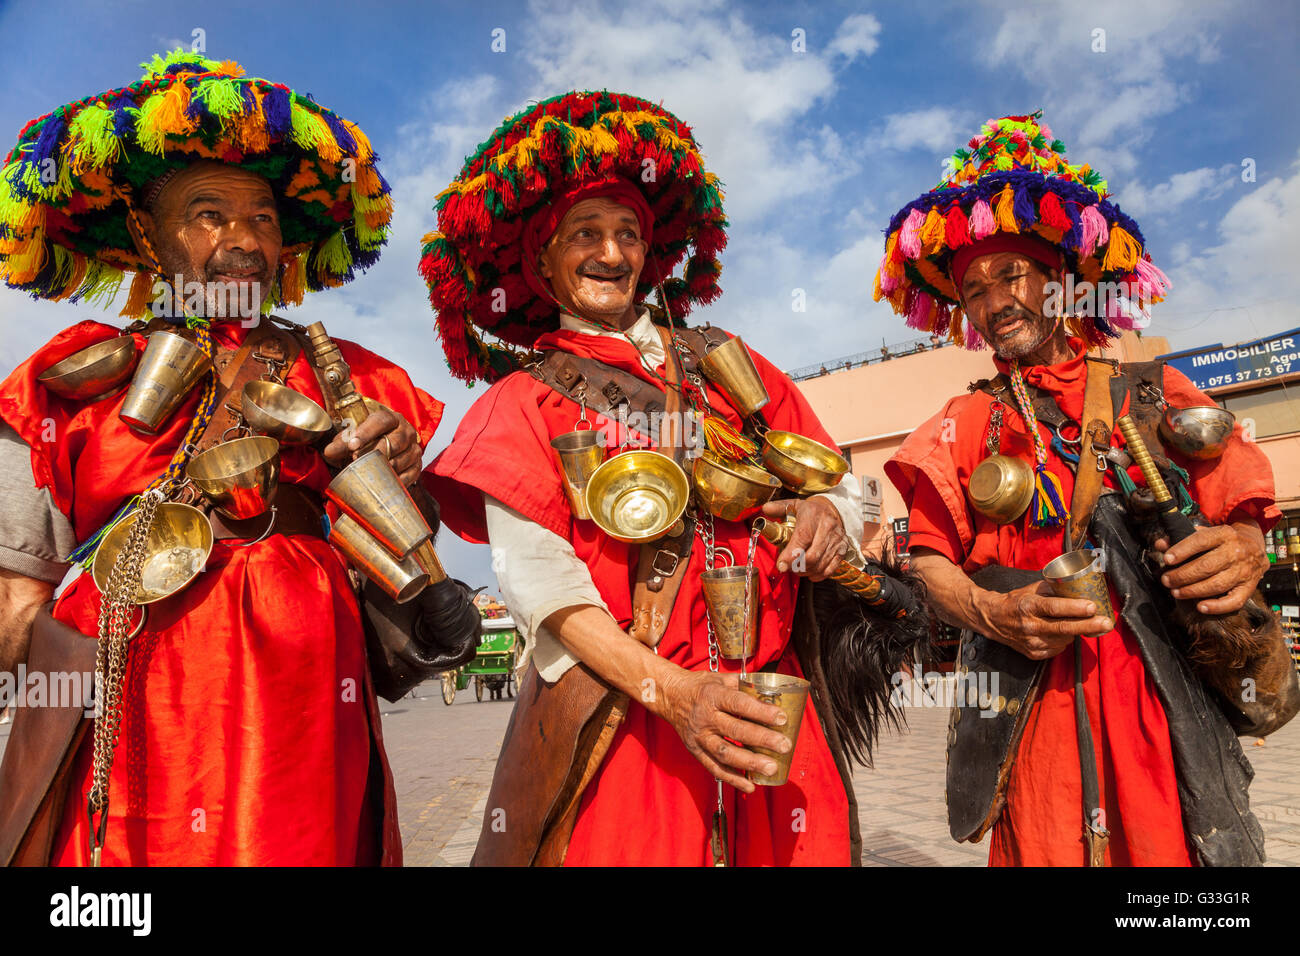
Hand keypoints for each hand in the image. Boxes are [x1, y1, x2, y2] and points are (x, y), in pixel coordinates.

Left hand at [322, 404, 421, 484]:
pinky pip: (410, 474)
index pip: (381, 421)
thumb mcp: (354, 436)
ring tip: (368, 473)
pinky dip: (396, 480)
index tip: (352, 445)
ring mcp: (414, 449)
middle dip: (375, 452)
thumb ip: (341, 442)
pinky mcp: (417, 465)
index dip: (366, 432)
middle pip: (395, 441)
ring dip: (384, 468)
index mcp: (391, 418)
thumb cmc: (369, 439)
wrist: (388, 445)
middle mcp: (406, 431)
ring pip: (402, 459)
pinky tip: (383, 483)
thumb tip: (329, 451)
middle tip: (356, 460)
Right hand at [660, 670, 790, 792]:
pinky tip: (751, 786)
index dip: (762, 712)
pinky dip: (733, 779)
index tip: (782, 718)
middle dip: (763, 739)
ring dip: (750, 763)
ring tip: (771, 768)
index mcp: (713, 695)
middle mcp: (705, 717)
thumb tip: (773, 692)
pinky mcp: (695, 752)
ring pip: (725, 753)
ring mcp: (699, 737)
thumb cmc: (701, 687)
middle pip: (736, 730)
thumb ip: (745, 686)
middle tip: (784, 746)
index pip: (739, 704)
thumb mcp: (721, 678)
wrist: (671, 697)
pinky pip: (715, 769)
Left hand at [759, 496, 848, 580]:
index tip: (781, 565)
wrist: (831, 511)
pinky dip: (819, 575)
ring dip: (806, 571)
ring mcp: (837, 539)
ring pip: (820, 564)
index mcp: (813, 514)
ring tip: (796, 570)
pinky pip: (831, 568)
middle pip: (812, 555)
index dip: (791, 554)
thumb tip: (765, 509)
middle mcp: (828, 526)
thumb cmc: (809, 511)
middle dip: (797, 566)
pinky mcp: (843, 549)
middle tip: (788, 568)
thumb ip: (778, 508)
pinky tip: (810, 573)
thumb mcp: (793, 505)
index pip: (802, 538)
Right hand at [977, 580, 1113, 659]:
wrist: (993, 620)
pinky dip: (1065, 640)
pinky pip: (1058, 648)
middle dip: (1088, 625)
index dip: (1075, 608)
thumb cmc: (1016, 601)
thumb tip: (1080, 590)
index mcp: (1028, 606)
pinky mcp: (1034, 654)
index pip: (1054, 608)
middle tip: (1106, 623)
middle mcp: (1029, 626)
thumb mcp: (1032, 589)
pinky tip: (1062, 632)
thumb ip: (1054, 590)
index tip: (1092, 607)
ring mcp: (1031, 642)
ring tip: (1082, 623)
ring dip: (1077, 631)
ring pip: (1064, 639)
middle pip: (1064, 628)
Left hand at [1154, 522, 1267, 614]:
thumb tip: (1160, 544)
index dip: (1182, 551)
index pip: (1201, 541)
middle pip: (1207, 566)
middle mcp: (1236, 552)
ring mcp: (1244, 571)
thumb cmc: (1223, 542)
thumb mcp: (1206, 533)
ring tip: (1176, 592)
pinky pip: (1234, 601)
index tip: (1167, 559)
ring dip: (1193, 591)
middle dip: (1182, 575)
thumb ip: (1182, 538)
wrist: (1256, 546)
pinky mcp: (1249, 587)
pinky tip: (1201, 607)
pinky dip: (1217, 607)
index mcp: (1224, 534)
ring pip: (1217, 584)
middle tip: (1166, 580)